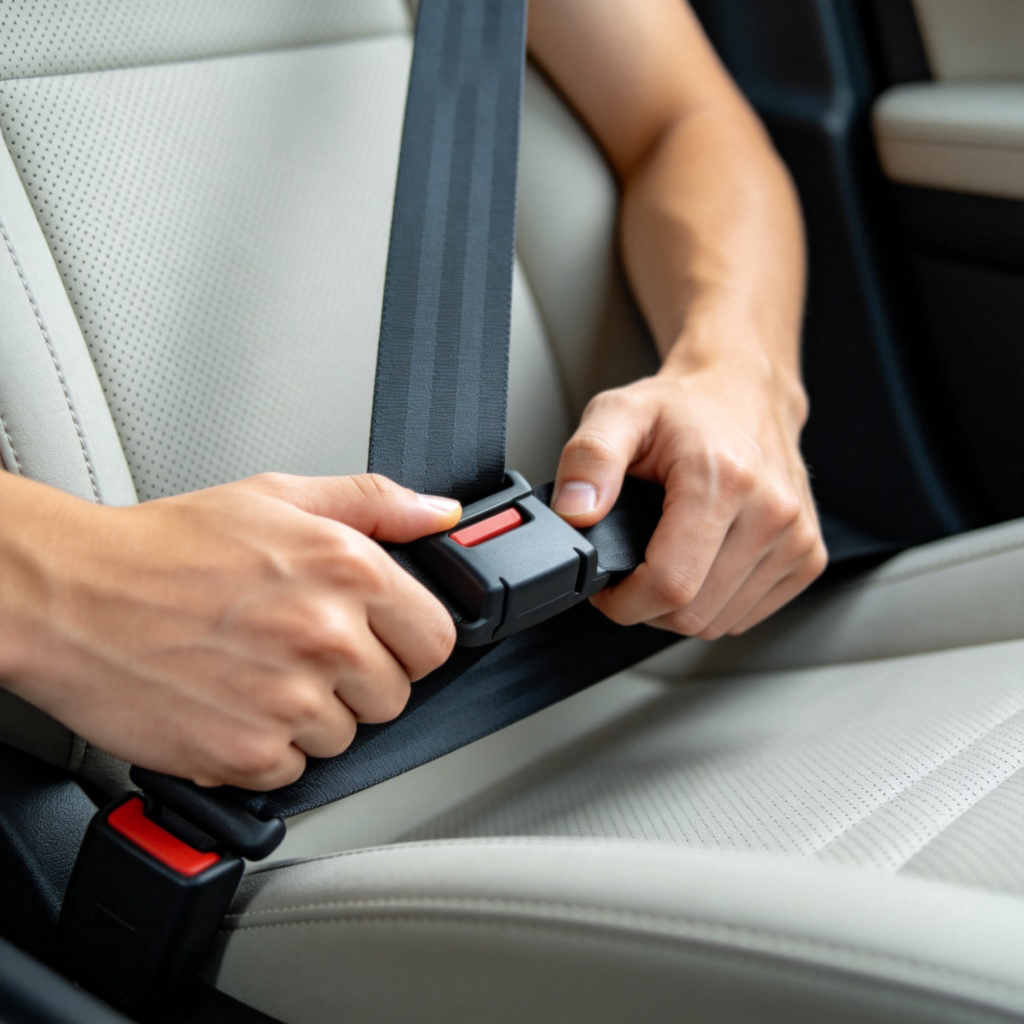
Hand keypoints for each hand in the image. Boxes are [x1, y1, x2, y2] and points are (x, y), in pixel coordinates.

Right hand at [0, 473, 459, 788]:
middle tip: (300, 650)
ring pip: (345, 737)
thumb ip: (373, 503)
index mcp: (350, 572)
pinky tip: (231, 703)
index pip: (438, 640)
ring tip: (256, 671)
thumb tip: (438, 514)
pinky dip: (266, 748)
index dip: (408, 642)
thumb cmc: (166, 546)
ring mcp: (289, 701)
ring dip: (310, 716)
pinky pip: (294, 770)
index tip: (378, 638)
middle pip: (395, 695)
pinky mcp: (246, 754)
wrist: (72, 597)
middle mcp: (329, 637)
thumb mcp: (278, 497)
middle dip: (359, 680)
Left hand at [551, 356, 826, 637]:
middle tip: (632, 567)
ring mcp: (796, 538)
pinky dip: (715, 604)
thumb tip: (575, 511)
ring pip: (720, 623)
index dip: (625, 602)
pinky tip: (702, 562)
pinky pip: (747, 616)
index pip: (671, 586)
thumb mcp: (617, 413)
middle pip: (693, 614)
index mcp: (724, 480)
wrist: (745, 390)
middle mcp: (771, 511)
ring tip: (666, 558)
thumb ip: (588, 460)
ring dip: (682, 607)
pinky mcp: (809, 557)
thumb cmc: (684, 408)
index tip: (608, 587)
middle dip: (648, 605)